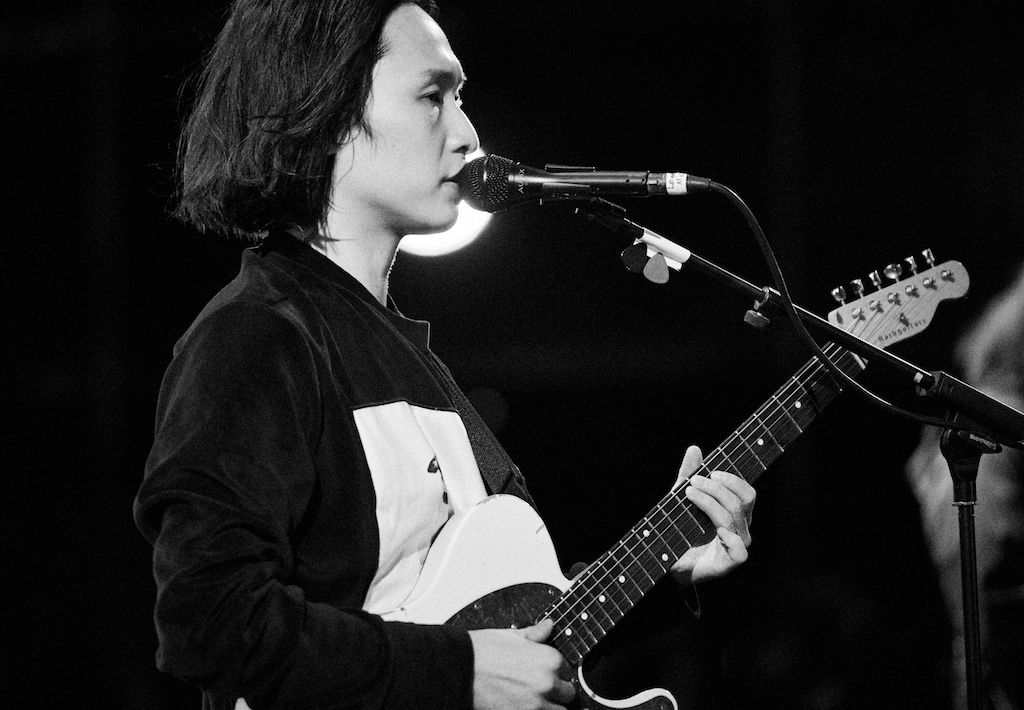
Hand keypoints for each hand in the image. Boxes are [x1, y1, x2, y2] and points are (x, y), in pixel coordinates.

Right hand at [469, 618, 575, 709]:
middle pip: (567, 694)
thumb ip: (535, 633)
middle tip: (538, 688)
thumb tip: (548, 626)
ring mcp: (537, 704)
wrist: (458, 671)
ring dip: (549, 706)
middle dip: (556, 692)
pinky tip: (523, 706)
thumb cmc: (481, 652)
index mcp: (549, 658)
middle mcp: (547, 682)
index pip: (567, 669)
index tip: (545, 673)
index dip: (555, 671)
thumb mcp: (511, 635)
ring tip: (532, 700)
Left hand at [668, 445, 755, 585]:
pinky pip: (740, 550)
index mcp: (736, 513)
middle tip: (692, 481)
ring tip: (688, 493)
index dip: (733, 480)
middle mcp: (741, 529)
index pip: (747, 493)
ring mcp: (737, 546)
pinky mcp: (729, 563)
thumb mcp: (682, 498)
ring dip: (710, 502)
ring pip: (733, 519)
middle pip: (740, 503)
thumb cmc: (680, 530)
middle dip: (716, 488)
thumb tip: (694, 448)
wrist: (668, 563)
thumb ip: (689, 475)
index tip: (711, 471)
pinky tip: (713, 529)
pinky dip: (728, 537)